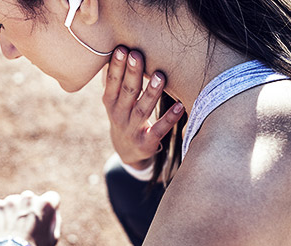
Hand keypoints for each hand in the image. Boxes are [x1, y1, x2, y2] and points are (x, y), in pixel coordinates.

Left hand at [0, 191, 60, 245]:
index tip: (43, 218)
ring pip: (14, 203)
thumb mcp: (53, 238)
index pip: (52, 197)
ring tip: (13, 230)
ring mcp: (10, 200)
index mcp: (45, 204)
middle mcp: (28, 197)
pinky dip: (1, 216)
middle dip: (29, 209)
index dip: (48, 209)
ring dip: (14, 212)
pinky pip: (0, 207)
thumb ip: (54, 220)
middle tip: (26, 226)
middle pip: (30, 199)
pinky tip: (3, 229)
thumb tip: (51, 212)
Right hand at [102, 47, 184, 169]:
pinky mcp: (146, 142)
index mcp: (110, 103)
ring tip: (161, 76)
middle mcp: (119, 116)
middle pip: (127, 93)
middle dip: (132, 74)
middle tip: (137, 55)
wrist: (127, 151)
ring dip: (151, 93)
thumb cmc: (123, 116)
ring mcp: (132, 130)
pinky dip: (169, 118)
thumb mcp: (113, 101)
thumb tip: (114, 52)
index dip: (116, 67)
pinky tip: (180, 107)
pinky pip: (159, 129)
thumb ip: (114, 80)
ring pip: (142, 110)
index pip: (112, 83)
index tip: (122, 49)